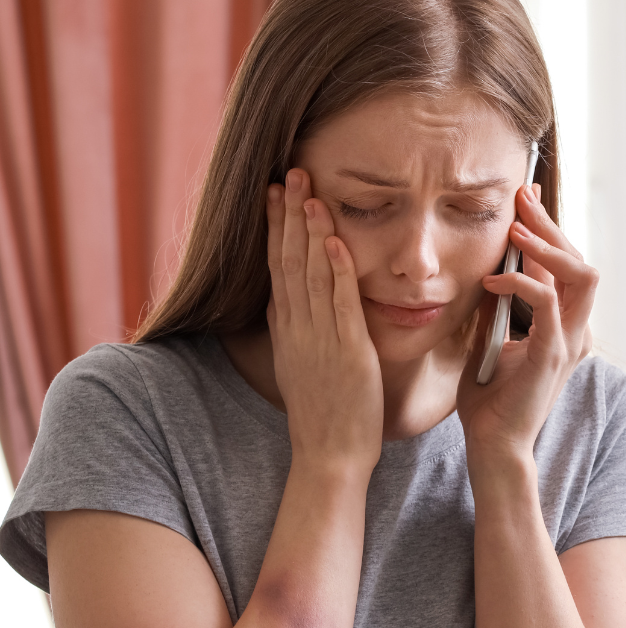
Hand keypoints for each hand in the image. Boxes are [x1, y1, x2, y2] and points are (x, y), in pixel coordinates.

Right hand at [267, 168, 382, 475]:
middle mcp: (298, 328)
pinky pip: (340, 304)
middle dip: (289, 215)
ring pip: (311, 274)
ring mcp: (320, 338)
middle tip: (291, 172)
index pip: (278, 268)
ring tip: (308, 191)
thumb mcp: (302, 365)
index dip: (276, 228)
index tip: (275, 193)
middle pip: (289, 261)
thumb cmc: (324, 414)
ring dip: (309, 230)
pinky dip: (336, 271)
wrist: (329, 454)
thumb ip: (297, 332)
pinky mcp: (347, 351)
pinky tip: (333, 240)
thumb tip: (289, 304)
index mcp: (287, 330)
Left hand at [456, 184, 597, 466]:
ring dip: (550, 246)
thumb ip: (496, 308)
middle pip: (579, 259)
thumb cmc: (489, 402)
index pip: (563, 265)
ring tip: (516, 230)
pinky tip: (491, 282)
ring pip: (582, 274)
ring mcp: (568, 341)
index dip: (547, 227)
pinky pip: (548, 303)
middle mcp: (574, 329)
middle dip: (550, 223)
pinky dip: (521, 283)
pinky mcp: (552, 355)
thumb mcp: (488, 340)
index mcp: (562, 325)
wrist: (493, 445)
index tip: (523, 196)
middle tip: (522, 195)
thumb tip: (488, 271)